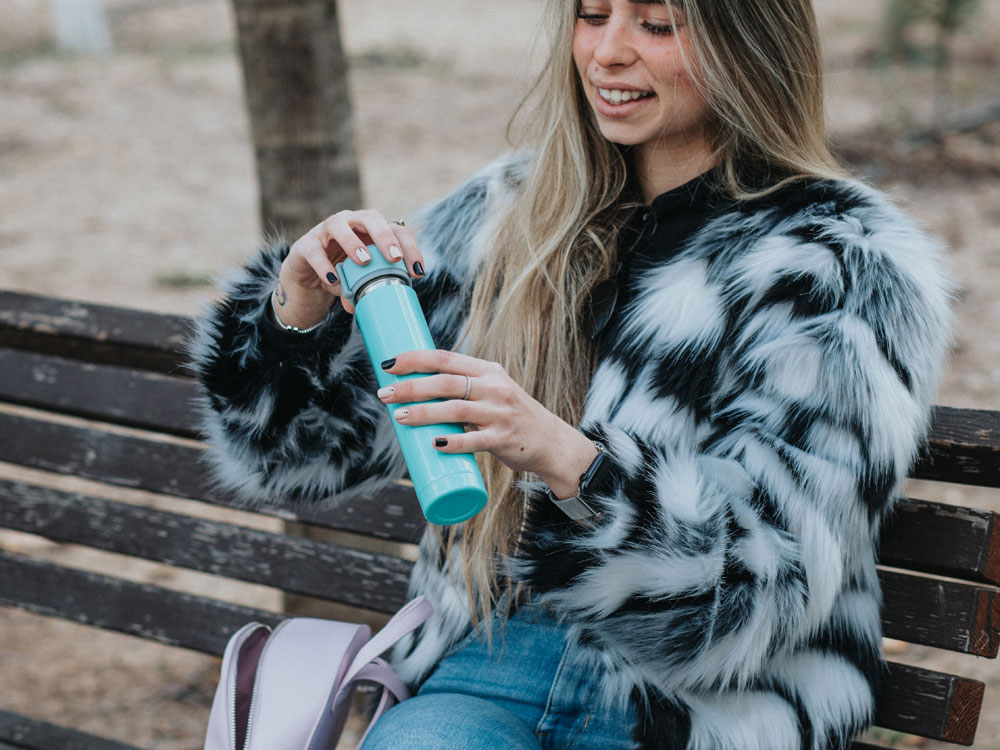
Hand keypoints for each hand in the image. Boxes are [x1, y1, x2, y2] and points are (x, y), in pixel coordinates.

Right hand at [274, 209, 425, 326]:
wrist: (307, 276)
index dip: (409, 247)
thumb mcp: (361, 281)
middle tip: (394, 258)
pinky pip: (314, 251)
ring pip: (339, 225)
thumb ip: (370, 289)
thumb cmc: (342, 272)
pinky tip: (333, 279)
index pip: (396, 229)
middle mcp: (350, 223)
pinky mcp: (306, 245)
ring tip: (364, 262)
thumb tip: (379, 306)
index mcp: (371, 230)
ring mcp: (326, 231)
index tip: (417, 271)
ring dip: (353, 242)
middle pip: (370, 217)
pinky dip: (323, 264)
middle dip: (384, 236)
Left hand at [378, 350, 598, 497]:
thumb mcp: (493, 391)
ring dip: (424, 412)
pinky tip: (435, 444)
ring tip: (399, 417)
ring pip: (456, 409)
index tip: (389, 364)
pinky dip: (453, 442)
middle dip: (412, 386)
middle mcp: (494, 387)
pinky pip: (474, 440)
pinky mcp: (503, 439)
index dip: (416, 359)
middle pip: (446, 382)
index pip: (446, 359)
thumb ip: (462, 388)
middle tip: (385, 393)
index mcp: (488, 371)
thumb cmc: (511, 416)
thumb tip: (415, 391)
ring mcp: (500, 413)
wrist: (550, 441)